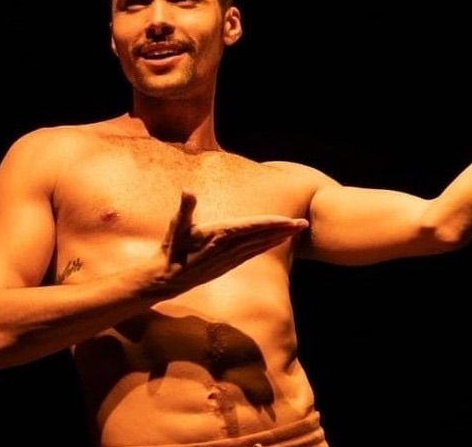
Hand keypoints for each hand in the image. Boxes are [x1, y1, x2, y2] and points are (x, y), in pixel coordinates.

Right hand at [157, 190, 307, 291]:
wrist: (167, 279)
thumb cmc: (171, 249)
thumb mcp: (176, 226)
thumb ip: (185, 208)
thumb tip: (187, 191)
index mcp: (220, 234)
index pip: (251, 227)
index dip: (271, 223)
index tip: (288, 220)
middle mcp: (229, 247)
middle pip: (262, 236)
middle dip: (284, 230)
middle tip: (304, 223)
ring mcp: (230, 258)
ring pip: (261, 246)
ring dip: (280, 237)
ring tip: (296, 230)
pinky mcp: (229, 264)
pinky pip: (254, 253)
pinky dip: (268, 246)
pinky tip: (277, 242)